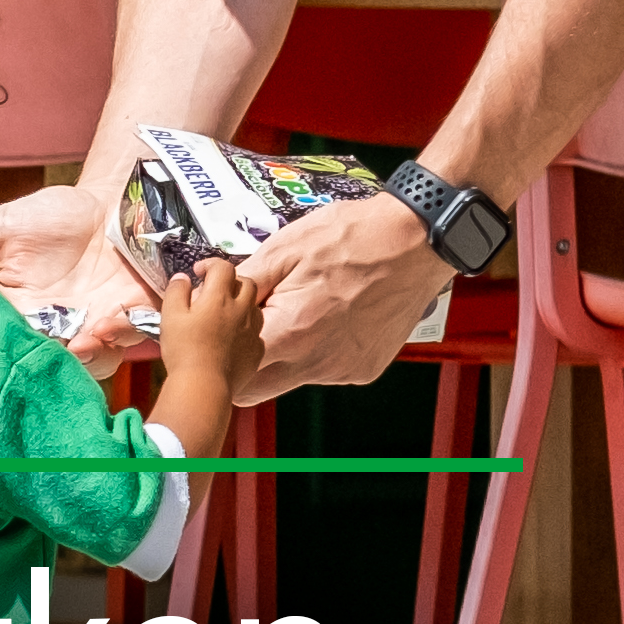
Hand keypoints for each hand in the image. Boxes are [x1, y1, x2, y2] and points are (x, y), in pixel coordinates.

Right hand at [0, 182, 150, 370]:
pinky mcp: (130, 322)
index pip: (0, 349)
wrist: (113, 201)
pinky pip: (125, 342)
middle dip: (40, 371)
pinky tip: (107, 323)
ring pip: (86, 367)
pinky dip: (117, 337)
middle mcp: (55, 332)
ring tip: (78, 343)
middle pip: (41, 369)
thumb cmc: (54, 216)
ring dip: (83, 359)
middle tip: (37, 358)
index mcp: (18, 315)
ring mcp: (93, 330)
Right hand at [146, 260, 259, 449]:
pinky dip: (246, 331)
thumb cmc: (184, 350)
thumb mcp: (170, 316)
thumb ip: (176, 292)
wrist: (203, 387)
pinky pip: (256, 334)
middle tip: (216, 290)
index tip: (199, 272)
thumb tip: (182, 279)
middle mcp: (241, 310)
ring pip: (255, 307)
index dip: (210, 264)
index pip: (223, 267)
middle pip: (247, 283)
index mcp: (219, 297)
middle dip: (232, 281)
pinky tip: (232, 340)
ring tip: (226, 315)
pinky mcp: (256, 352)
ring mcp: (252, 331)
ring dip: (242, 305)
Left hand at [228, 191, 445, 396]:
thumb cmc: (355, 237)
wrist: (416, 241)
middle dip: (246, 364)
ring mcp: (343, 369)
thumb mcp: (286, 248)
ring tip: (303, 308)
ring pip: (294, 377)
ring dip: (286, 354)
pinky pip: (327, 369)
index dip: (221, 351)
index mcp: (289, 333)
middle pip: (259, 386)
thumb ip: (243, 278)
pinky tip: (331, 316)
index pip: (232, 371)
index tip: (222, 333)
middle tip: (252, 327)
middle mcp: (316, 362)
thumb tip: (207, 282)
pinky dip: (320, 350)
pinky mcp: (364, 369)